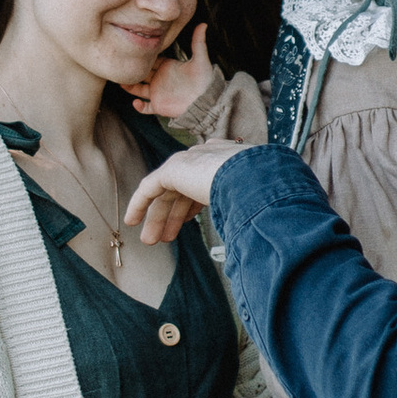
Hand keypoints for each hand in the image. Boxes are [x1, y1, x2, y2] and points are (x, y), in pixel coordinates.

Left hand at [124, 140, 245, 245]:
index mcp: (228, 162)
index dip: (194, 203)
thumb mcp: (256, 203)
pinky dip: (139, 204)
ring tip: (151, 240)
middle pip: (183, 189)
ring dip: (158, 217)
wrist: (255, 177)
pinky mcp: (174, 168)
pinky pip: (150, 187)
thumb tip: (256, 232)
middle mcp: (207, 157)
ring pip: (166, 192)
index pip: (204, 182)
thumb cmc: (264, 193)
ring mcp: (190, 160)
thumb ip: (246, 210)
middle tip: (166, 238)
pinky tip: (132, 220)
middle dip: (174, 216)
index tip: (191, 219)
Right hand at [130, 24, 215, 123]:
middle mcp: (161, 79)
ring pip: (139, 89)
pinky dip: (139, 107)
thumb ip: (198, 42)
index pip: (152, 59)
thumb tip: (203, 24)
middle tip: (120, 63)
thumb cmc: (205, 80)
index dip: (143, 55)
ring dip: (130, 87)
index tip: (132, 48)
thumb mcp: (201, 59)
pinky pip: (146, 108)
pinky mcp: (160, 107)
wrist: (206, 102)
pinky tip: (135, 102)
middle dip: (132, 69)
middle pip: (142, 73)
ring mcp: (159, 93)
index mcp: (168, 67)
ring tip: (120, 82)